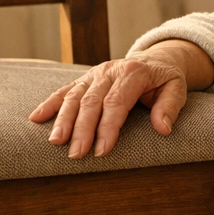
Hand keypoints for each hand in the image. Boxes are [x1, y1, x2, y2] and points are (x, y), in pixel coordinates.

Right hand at [28, 40, 213, 157]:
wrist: (155, 59)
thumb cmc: (166, 79)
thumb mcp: (177, 88)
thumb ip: (170, 106)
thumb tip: (163, 128)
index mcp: (133, 72)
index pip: (117, 102)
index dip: (108, 127)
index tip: (102, 150)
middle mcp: (110, 71)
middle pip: (92, 102)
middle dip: (83, 129)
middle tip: (76, 154)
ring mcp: (95, 74)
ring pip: (74, 96)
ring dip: (63, 120)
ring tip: (56, 142)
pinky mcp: (85, 79)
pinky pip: (64, 90)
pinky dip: (50, 104)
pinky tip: (36, 118)